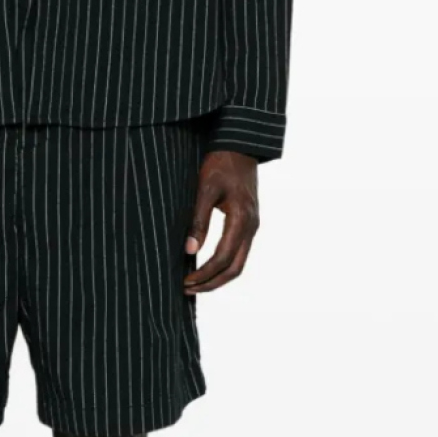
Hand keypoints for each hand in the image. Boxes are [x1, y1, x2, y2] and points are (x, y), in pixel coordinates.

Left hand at [183, 151, 259, 294]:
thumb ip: (198, 220)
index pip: (223, 257)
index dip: (204, 273)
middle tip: (187, 289)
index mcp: (242, 218)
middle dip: (212, 283)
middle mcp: (251, 226)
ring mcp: (252, 226)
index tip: (185, 281)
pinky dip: (223, 266)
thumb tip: (189, 250)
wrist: (240, 146)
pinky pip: (238, 253)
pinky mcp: (248, 223)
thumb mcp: (205, 189)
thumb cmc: (220, 163)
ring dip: (218, 277)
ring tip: (195, 283)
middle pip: (235, 268)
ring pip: (239, 263)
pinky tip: (205, 267)